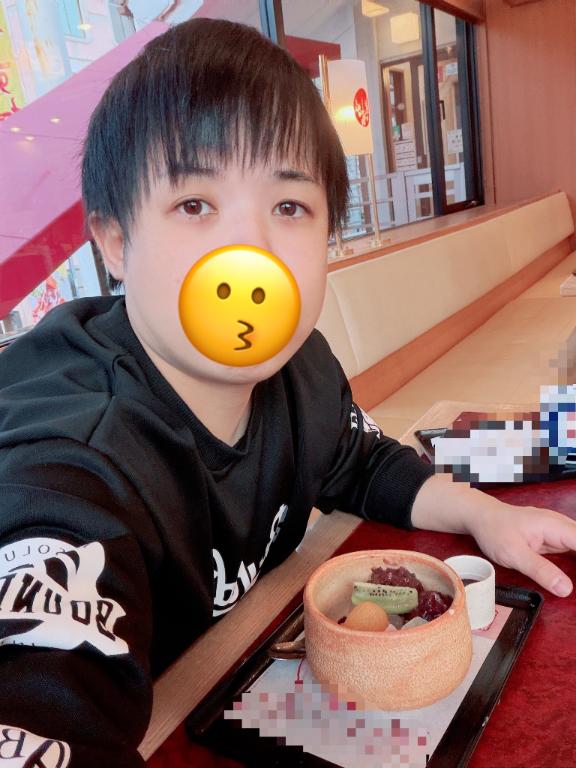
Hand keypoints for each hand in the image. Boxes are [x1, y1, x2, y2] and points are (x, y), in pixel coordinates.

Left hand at [411, 473, 575, 596]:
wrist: (481, 517)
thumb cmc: (494, 531)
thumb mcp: (513, 554)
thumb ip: (540, 570)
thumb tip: (566, 589)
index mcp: (555, 526)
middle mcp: (561, 525)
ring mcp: (558, 531)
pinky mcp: (554, 538)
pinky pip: (575, 548)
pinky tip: (575, 575)